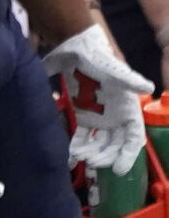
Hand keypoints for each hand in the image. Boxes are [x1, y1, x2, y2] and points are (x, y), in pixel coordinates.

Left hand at [42, 24, 152, 172]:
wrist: (76, 47)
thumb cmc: (99, 58)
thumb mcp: (114, 69)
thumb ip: (129, 79)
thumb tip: (147, 86)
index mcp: (128, 109)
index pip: (133, 137)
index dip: (129, 154)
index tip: (120, 169)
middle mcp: (115, 116)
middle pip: (114, 144)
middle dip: (106, 155)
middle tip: (92, 162)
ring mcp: (98, 116)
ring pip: (98, 142)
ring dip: (91, 152)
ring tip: (79, 157)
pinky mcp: (81, 113)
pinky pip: (81, 134)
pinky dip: (76, 145)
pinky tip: (69, 154)